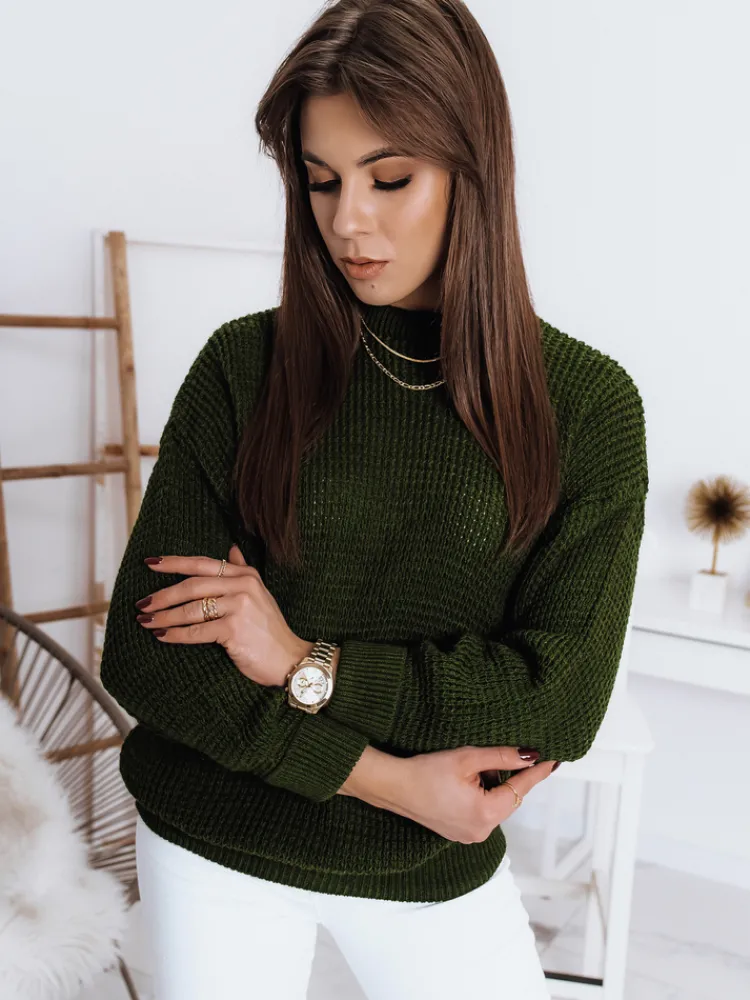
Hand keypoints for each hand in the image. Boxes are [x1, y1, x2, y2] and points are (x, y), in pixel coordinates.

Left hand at [135, 544, 311, 686]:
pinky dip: (176, 634)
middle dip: (163, 595)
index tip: (150, 563)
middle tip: (142, 603)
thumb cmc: (269, 629)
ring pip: (191, 609)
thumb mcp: (259, 593)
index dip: (174, 562)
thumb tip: (231, 547)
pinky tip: (163, 636)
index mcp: (245, 575)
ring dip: (164, 616)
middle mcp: (242, 586)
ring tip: (147, 621)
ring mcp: (239, 606)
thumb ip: (243, 570)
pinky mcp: (234, 629)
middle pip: (192, 585)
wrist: (288, 658)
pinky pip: (196, 631)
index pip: (202, 564)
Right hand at [344, 745, 557, 842]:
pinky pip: (482, 812)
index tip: (553, 759)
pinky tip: (467, 782)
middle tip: (502, 756)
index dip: (537, 772)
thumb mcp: (467, 759)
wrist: (393, 786)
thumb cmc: (426, 771)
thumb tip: (531, 755)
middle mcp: (481, 831)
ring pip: (495, 805)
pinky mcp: (459, 832)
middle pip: (508, 798)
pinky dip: (482, 796)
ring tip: (473, 769)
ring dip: (493, 786)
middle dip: (508, 776)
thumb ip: (502, 757)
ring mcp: (469, 835)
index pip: (521, 788)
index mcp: (486, 814)